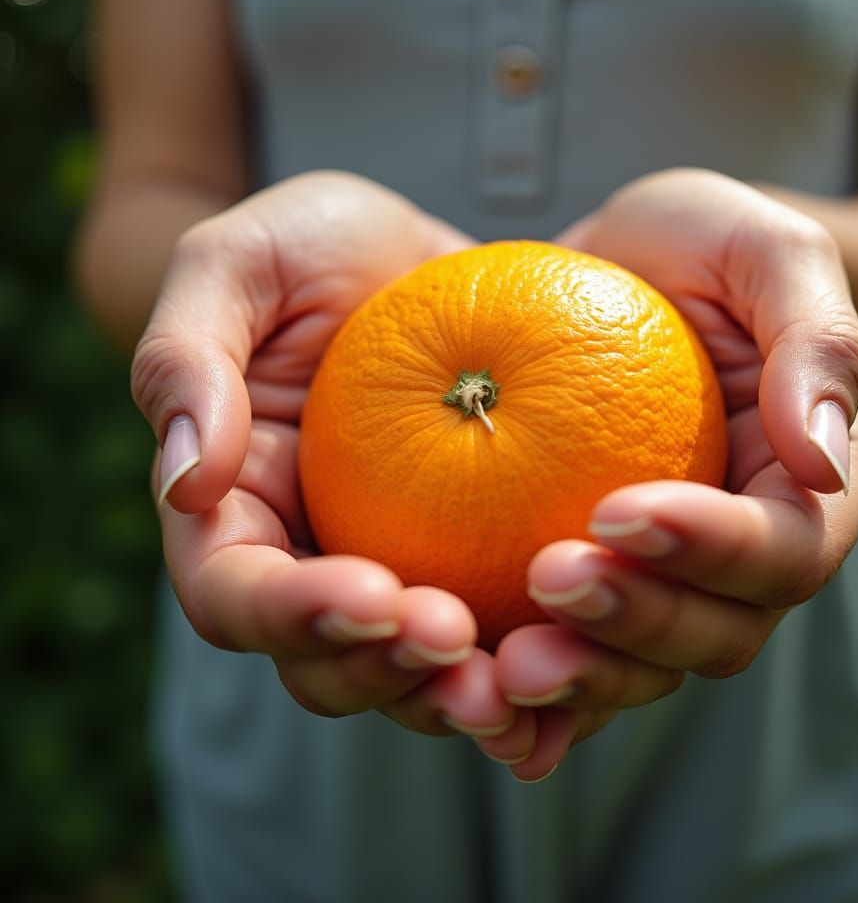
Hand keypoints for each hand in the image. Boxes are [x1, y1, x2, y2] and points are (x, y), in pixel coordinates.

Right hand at [132, 171, 535, 753]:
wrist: (408, 253)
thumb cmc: (309, 247)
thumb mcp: (236, 266)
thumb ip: (185, 360)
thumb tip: (183, 480)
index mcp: (233, 510)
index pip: (237, 594)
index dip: (294, 615)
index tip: (375, 592)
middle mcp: (310, 558)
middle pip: (327, 663)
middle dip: (385, 672)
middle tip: (458, 638)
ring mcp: (399, 562)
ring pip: (416, 670)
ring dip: (463, 692)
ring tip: (529, 676)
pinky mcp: (478, 554)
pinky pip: (506, 624)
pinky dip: (540, 658)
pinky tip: (593, 653)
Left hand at [488, 169, 857, 780]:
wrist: (623, 264)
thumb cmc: (702, 246)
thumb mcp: (769, 251)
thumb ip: (817, 343)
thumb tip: (825, 463)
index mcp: (809, 486)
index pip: (783, 549)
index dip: (711, 549)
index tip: (617, 510)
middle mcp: (747, 551)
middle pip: (718, 631)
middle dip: (639, 622)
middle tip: (550, 580)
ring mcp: (670, 576)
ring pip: (645, 665)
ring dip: (582, 673)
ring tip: (505, 662)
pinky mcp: (600, 577)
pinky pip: (573, 648)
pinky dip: (535, 692)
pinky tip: (472, 692)